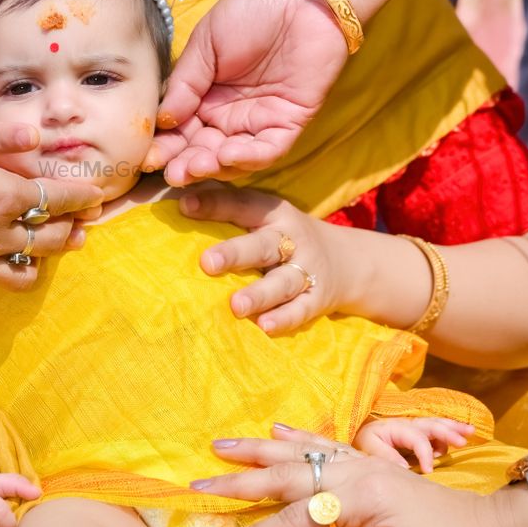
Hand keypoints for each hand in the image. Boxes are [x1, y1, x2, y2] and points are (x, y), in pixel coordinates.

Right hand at [0, 122, 104, 292]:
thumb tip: (37, 136)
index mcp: (3, 197)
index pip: (57, 199)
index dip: (81, 197)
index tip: (97, 194)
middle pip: (50, 239)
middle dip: (72, 228)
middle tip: (83, 223)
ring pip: (26, 272)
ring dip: (44, 260)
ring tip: (50, 249)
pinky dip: (0, 275)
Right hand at [147, 0, 348, 185]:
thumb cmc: (252, 9)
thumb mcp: (206, 43)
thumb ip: (185, 82)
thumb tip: (162, 119)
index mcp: (205, 95)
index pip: (180, 129)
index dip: (164, 145)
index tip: (146, 157)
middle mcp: (229, 113)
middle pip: (203, 149)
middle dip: (185, 164)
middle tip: (170, 173)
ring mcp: (259, 120)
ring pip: (233, 158)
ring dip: (212, 167)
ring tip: (195, 167)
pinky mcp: (289, 122)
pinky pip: (268, 150)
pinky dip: (248, 158)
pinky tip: (226, 156)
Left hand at [179, 184, 347, 332]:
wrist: (349, 262)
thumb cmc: (284, 236)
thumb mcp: (265, 216)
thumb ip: (228, 208)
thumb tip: (178, 199)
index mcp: (273, 214)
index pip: (243, 205)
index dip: (215, 204)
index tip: (183, 206)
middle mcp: (291, 239)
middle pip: (263, 245)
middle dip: (235, 253)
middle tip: (207, 262)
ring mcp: (307, 270)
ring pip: (282, 282)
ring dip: (259, 294)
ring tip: (236, 306)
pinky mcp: (318, 298)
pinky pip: (301, 310)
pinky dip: (285, 319)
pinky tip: (265, 327)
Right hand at [197, 428, 527, 526]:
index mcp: (366, 501)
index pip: (298, 519)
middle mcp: (360, 474)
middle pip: (289, 476)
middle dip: (240, 481)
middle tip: (198, 486)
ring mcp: (365, 465)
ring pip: (301, 454)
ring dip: (258, 451)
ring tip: (219, 446)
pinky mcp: (372, 467)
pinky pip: (325, 446)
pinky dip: (296, 438)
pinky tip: (274, 433)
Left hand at [352, 416, 474, 472]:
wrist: (360, 436)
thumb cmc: (364, 441)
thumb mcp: (367, 446)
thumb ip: (384, 455)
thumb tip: (405, 468)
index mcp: (395, 426)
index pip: (416, 438)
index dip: (425, 453)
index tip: (429, 470)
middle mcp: (408, 423)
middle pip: (432, 424)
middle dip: (449, 431)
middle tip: (463, 441)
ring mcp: (415, 427)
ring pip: (438, 424)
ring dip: (454, 428)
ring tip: (471, 432)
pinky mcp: (420, 433)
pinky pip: (437, 432)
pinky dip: (450, 434)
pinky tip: (458, 441)